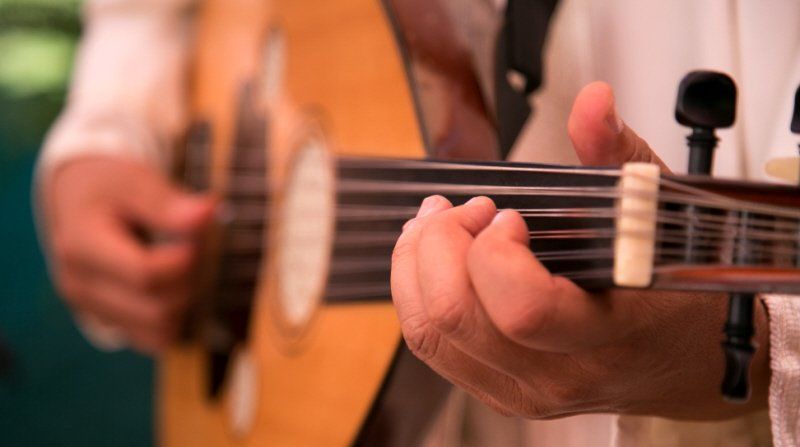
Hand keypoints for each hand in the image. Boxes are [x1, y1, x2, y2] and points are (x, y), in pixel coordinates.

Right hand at [43, 157, 214, 353]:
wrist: (80, 200)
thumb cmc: (111, 187)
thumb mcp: (137, 181)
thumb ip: (169, 203)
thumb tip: (208, 212)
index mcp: (80, 246)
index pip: (144, 274)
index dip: (185, 261)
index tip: (199, 239)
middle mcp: (78, 285)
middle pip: (156, 308)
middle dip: (189, 281)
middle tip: (197, 250)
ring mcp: (90, 308)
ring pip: (159, 330)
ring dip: (184, 301)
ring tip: (184, 266)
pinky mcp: (107, 321)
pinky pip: (154, 339)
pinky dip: (174, 317)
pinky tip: (174, 285)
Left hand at [390, 82, 769, 418]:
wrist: (680, 362)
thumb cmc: (670, 293)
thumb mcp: (655, 220)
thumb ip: (617, 157)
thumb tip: (592, 101)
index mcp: (606, 335)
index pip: (523, 310)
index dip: (496, 252)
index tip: (509, 216)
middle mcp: (555, 374)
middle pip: (454, 316)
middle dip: (440, 244)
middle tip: (464, 209)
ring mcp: (518, 389)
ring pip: (428, 332)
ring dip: (416, 263)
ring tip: (436, 222)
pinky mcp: (491, 387)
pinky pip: (428, 343)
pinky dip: (414, 290)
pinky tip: (433, 254)